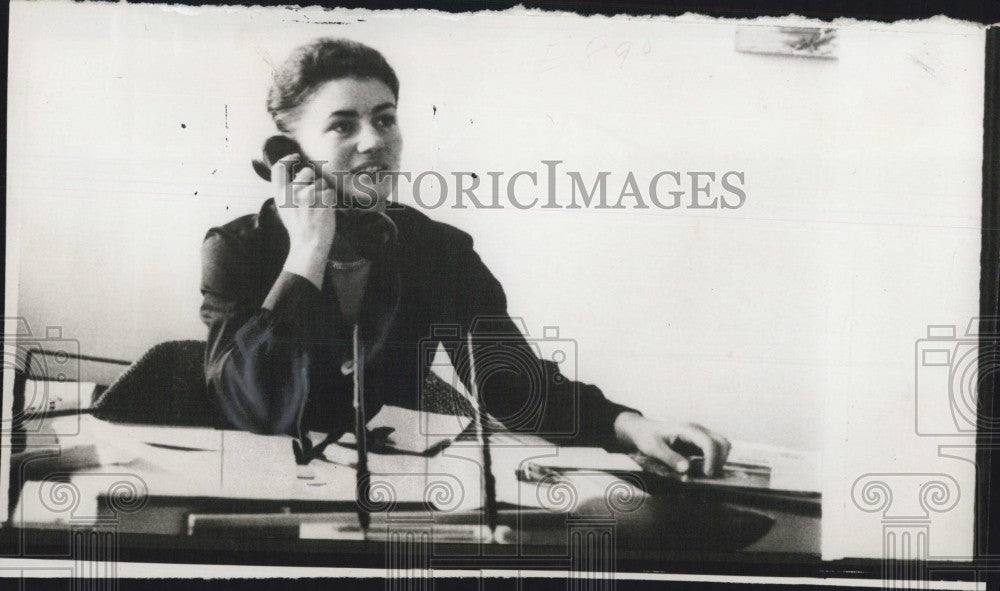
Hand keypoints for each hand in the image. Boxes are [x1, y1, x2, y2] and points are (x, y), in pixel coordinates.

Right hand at [272, 154, 338, 288]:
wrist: (309, 245)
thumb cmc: (299, 226)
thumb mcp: (285, 209)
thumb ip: (287, 191)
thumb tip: (299, 173)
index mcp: (280, 195)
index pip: (279, 168)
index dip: (287, 159)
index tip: (296, 156)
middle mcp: (292, 193)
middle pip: (307, 172)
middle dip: (313, 179)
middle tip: (314, 197)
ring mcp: (308, 196)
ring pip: (322, 183)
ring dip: (323, 192)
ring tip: (318, 209)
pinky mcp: (323, 200)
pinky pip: (331, 192)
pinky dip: (331, 201)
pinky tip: (325, 211)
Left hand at [613, 412, 730, 476]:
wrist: (643, 430)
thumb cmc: (647, 437)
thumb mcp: (653, 448)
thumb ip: (669, 458)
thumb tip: (686, 469)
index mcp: (686, 429)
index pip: (708, 442)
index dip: (712, 459)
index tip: (707, 474)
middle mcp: (697, 430)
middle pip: (722, 442)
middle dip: (720, 460)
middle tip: (708, 476)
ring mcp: (700, 435)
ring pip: (722, 445)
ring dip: (720, 460)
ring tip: (707, 474)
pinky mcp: (700, 442)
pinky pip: (715, 449)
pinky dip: (715, 460)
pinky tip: (704, 470)